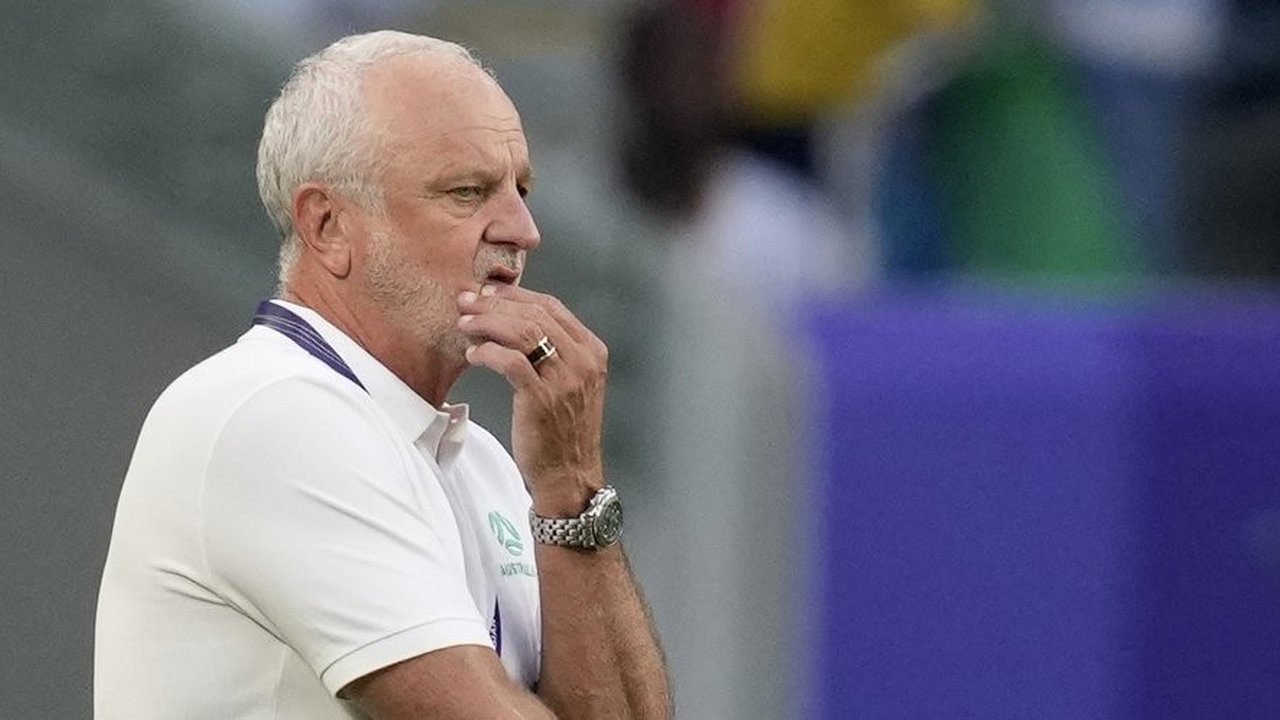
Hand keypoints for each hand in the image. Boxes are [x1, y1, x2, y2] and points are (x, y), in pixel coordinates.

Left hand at [457, 284, 607, 514]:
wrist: (568, 475)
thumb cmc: (562, 431)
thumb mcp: (570, 383)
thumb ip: (553, 352)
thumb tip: (511, 319)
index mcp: (592, 351)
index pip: (552, 305)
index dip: (516, 294)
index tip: (487, 293)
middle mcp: (582, 361)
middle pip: (534, 313)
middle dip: (494, 304)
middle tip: (466, 302)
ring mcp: (564, 379)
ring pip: (522, 331)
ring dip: (487, 323)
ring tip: (464, 325)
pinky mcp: (542, 398)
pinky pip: (510, 361)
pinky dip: (487, 353)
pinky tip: (473, 355)